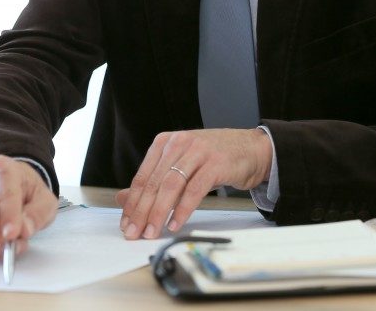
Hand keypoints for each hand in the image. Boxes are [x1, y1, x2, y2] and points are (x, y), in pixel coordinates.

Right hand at [0, 155, 57, 259]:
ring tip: (11, 246)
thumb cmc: (29, 191)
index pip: (3, 191)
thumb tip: (24, 230)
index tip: (13, 234)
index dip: (8, 215)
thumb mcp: (46, 200)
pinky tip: (0, 246)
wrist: (17, 188)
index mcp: (3, 168)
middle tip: (9, 246)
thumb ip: (38, 214)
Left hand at [117, 128, 271, 239]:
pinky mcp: (216, 163)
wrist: (252, 149)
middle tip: (134, 232)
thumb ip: (153, 182)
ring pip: (171, 186)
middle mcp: (179, 144)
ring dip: (159, 212)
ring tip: (152, 231)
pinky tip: (175, 223)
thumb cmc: (214, 158)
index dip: (132, 203)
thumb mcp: (180, 166)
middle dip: (141, 211)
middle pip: (154, 182)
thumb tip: (123, 200)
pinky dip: (183, 209)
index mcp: (165, 142)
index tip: (126, 224)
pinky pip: (194, 190)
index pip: (142, 176)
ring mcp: (197, 152)